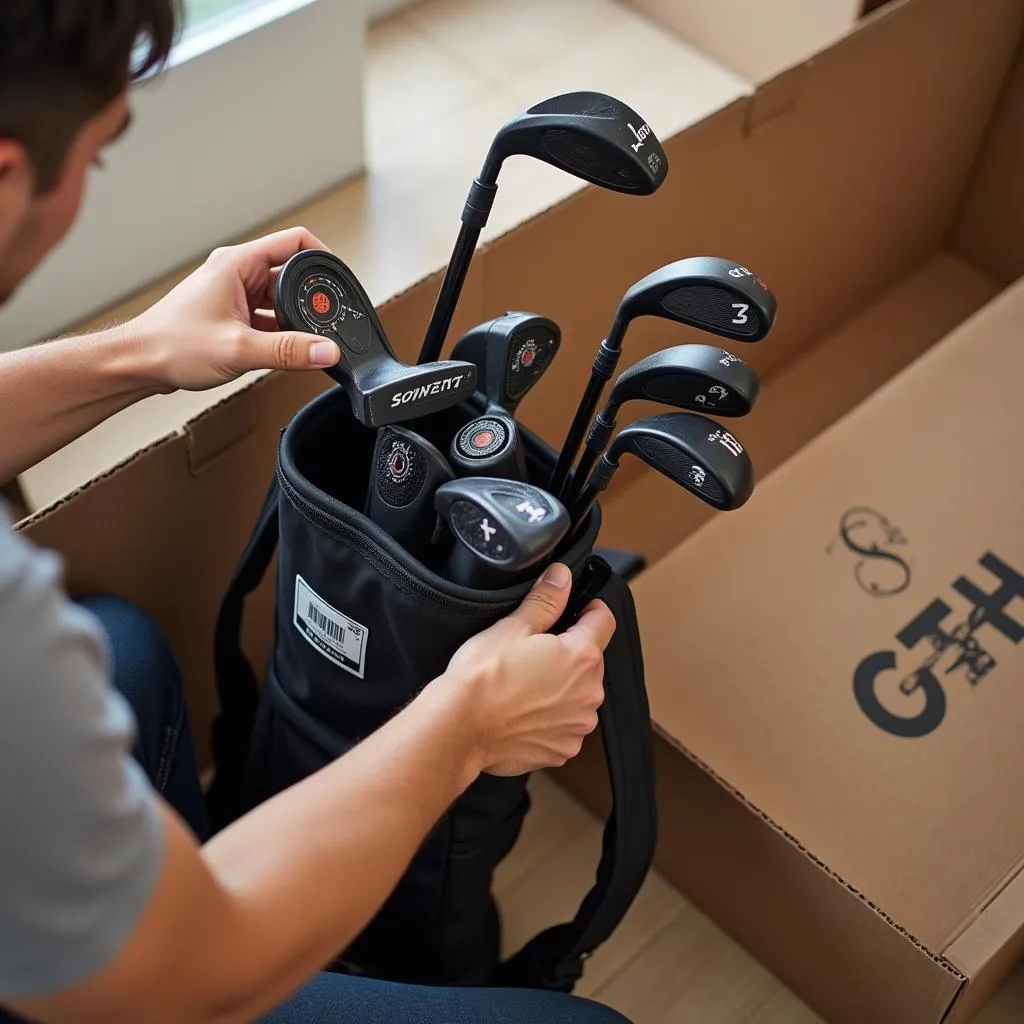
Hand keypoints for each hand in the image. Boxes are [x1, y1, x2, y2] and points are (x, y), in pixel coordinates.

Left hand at [126, 226, 341, 392]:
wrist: (138, 363)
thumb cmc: (170, 345)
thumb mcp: (239, 349)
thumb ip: (289, 351)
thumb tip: (327, 350)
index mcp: (238, 263)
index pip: (295, 242)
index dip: (324, 256)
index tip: (340, 280)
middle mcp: (236, 272)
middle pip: (291, 275)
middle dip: (311, 299)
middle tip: (325, 323)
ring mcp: (233, 293)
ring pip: (279, 299)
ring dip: (293, 320)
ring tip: (298, 343)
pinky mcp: (230, 314)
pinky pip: (267, 317)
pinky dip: (279, 332)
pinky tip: (281, 352)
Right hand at [443, 563, 615, 776]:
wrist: (459, 727)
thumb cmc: (483, 677)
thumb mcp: (514, 626)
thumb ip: (547, 599)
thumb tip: (562, 576)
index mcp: (582, 657)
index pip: (604, 620)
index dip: (590, 609)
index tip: (577, 608)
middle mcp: (589, 694)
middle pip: (591, 660)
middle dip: (569, 652)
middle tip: (534, 651)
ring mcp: (577, 725)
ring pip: (578, 694)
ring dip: (562, 687)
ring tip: (525, 684)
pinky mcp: (562, 749)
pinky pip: (564, 725)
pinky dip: (549, 717)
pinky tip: (523, 710)